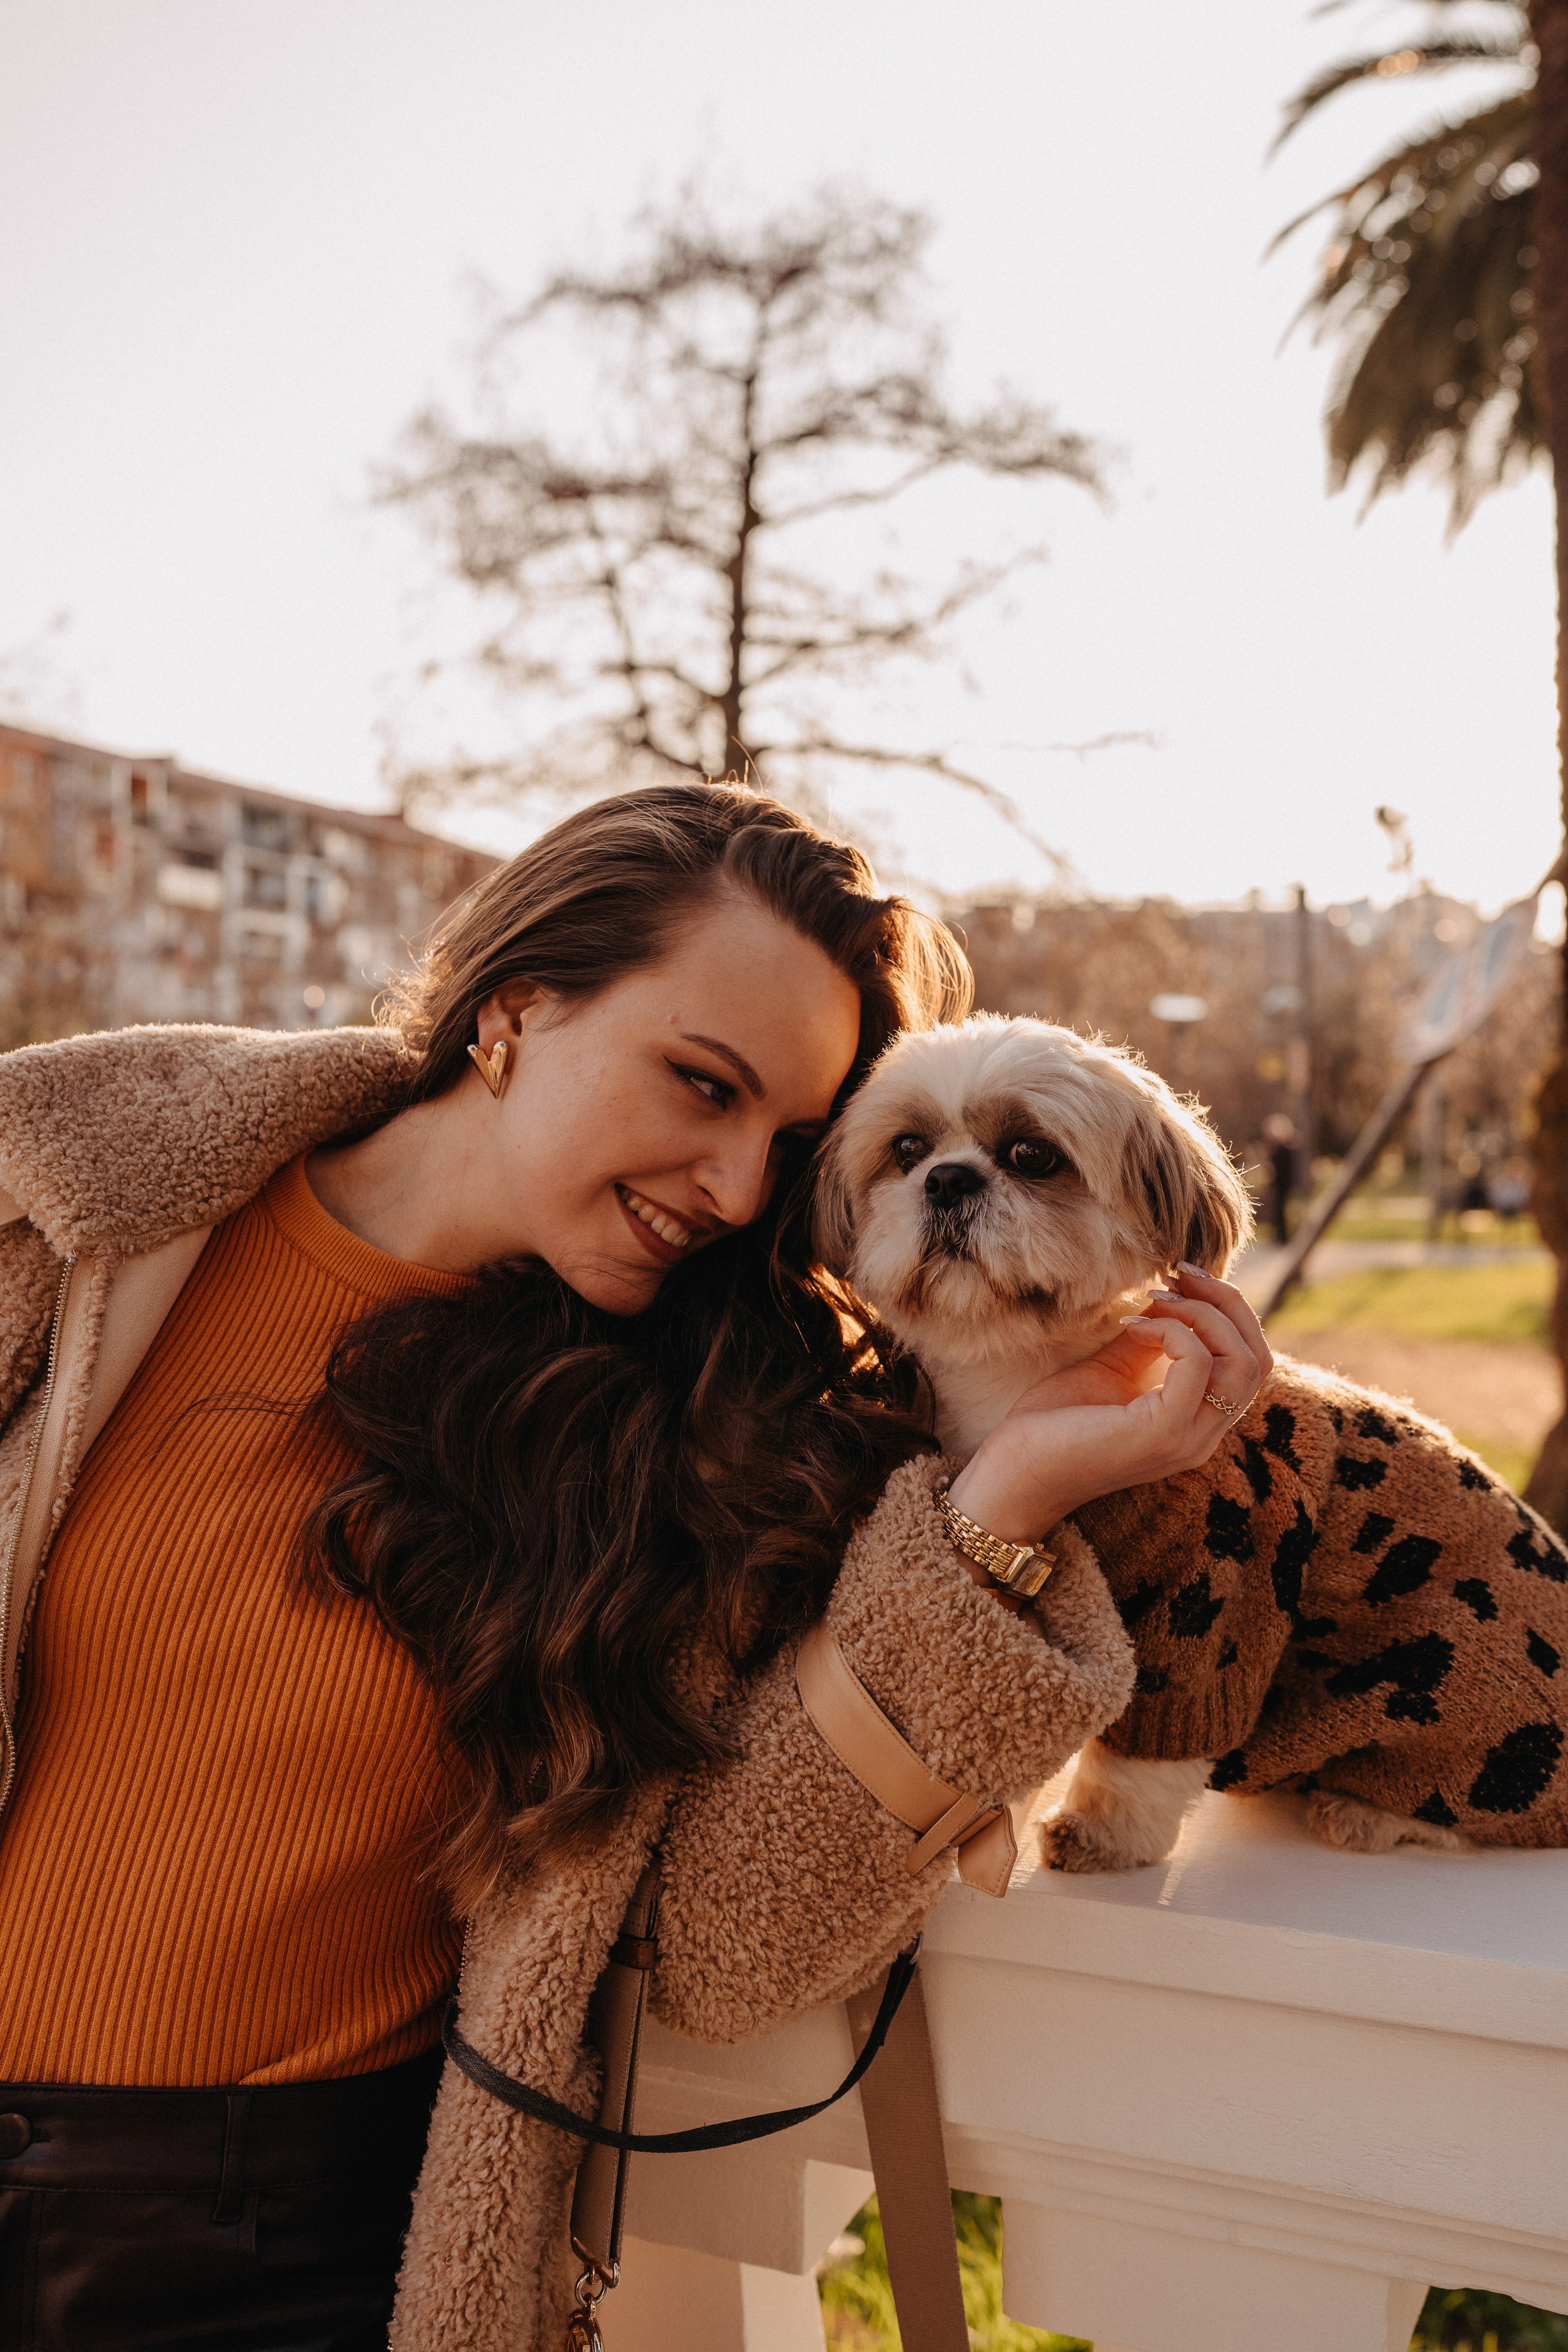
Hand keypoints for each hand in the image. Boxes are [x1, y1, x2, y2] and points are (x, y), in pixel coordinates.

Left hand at [946, 1264, 1272, 1547]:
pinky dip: (1171, 1331)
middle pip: (1258, 1359)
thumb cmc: (1054, 1424)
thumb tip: (1170, 1296)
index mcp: (1195, 1423)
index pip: (1250, 1364)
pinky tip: (1133, 1328)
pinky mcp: (1162, 1433)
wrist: (1014, 1472)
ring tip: (1157, 1297)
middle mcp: (1202, 1436)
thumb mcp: (1111, 1370)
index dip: (1229, 1312)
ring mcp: (1187, 1438)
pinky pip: (1196, 1364)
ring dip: (1204, 1314)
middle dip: (1228, 1304)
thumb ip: (1148, 1341)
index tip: (1184, 1278)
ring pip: (1243, 1362)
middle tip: (1182, 1273)